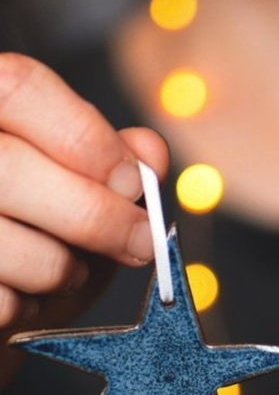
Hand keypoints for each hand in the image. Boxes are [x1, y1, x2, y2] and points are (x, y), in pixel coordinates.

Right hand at [0, 53, 168, 332]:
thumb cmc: (32, 227)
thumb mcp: (76, 183)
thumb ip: (111, 158)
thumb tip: (149, 153)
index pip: (19, 87)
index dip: (87, 135)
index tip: (134, 182)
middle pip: (13, 167)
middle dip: (97, 215)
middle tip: (141, 241)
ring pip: (10, 245)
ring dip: (61, 269)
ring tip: (68, 268)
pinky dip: (27, 307)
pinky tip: (22, 293)